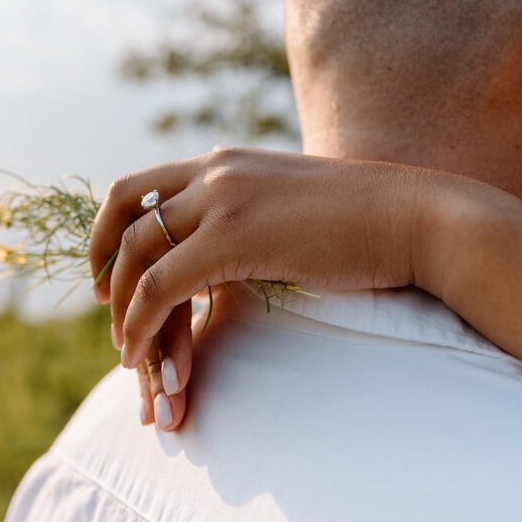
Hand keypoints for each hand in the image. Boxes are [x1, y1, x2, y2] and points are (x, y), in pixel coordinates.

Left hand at [89, 147, 422, 427]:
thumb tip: (242, 248)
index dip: (112, 228)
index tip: (110, 273)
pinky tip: (145, 358)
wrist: (418, 219)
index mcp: (227, 162)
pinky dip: (142, 324)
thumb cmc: (368, 224)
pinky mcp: (234, 238)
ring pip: (137, 253)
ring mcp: (223, 199)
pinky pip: (162, 286)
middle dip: (103, 263)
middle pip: (124, 210)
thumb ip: (258, 219)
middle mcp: (216, 170)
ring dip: (123, 307)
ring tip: (128, 351)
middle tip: (104, 308)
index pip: (142, 185)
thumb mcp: (297, 209)